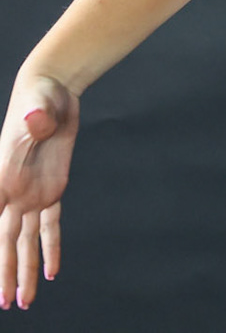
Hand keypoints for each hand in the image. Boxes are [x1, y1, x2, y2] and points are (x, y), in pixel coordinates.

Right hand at [0, 75, 77, 310]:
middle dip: (4, 273)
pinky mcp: (52, 188)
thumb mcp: (37, 106)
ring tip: (23, 301)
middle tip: (5, 304)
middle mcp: (11, 192)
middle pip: (4, 242)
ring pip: (25, 241)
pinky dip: (51, 247)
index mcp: (1, 179)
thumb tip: (35, 120)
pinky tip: (51, 272)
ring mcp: (30, 193)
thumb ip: (35, 119)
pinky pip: (50, 225)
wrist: (53, 90)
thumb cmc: (38, 97)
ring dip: (25, 270)